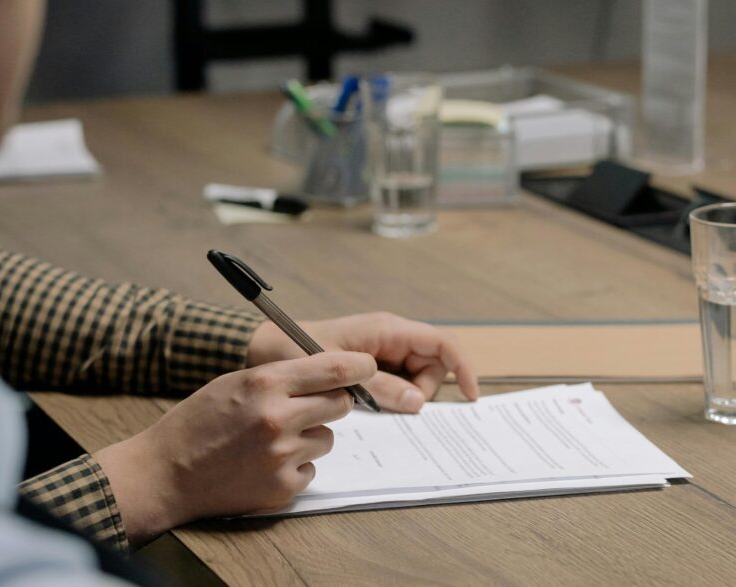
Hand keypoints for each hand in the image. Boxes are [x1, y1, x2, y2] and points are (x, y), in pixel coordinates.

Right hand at [93, 351, 375, 545]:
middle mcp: (278, 418)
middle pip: (340, 403)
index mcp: (265, 383)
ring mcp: (281, 456)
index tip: (368, 366)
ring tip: (271, 439)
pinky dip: (296, 465)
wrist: (166, 472)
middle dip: (331, 402)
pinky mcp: (282, 487)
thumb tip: (332, 375)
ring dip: (309, 435)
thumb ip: (282, 377)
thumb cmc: (199, 421)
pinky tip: (264, 462)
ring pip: (326, 437)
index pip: (333, 369)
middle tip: (307, 406)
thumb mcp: (236, 382)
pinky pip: (312, 469)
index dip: (359, 366)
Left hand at [248, 312, 478, 412]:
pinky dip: (392, 398)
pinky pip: (397, 385)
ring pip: (416, 379)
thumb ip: (378, 387)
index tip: (472, 396)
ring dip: (404, 396)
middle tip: (390, 405)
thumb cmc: (295, 351)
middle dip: (423, 390)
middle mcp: (390, 338)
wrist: (263, 350)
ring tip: (370, 403)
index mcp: (386, 329)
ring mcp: (381, 352)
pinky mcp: (371, 367)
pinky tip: (369, 405)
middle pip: (432, 366)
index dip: (462, 367)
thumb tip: (418, 403)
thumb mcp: (338, 374)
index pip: (441, 343)